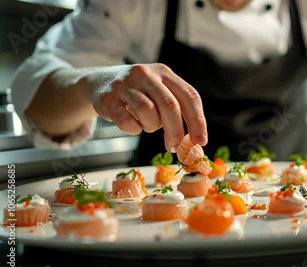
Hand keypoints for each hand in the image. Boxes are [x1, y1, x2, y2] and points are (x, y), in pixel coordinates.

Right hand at [90, 64, 206, 151]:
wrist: (98, 83)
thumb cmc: (138, 93)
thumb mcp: (159, 91)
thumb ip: (177, 108)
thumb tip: (194, 141)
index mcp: (164, 72)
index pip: (189, 96)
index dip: (198, 120)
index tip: (201, 141)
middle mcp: (145, 74)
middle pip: (170, 106)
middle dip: (176, 131)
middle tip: (176, 147)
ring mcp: (125, 84)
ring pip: (148, 112)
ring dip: (152, 126)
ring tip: (148, 125)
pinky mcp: (107, 98)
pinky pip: (127, 121)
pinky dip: (134, 129)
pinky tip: (133, 125)